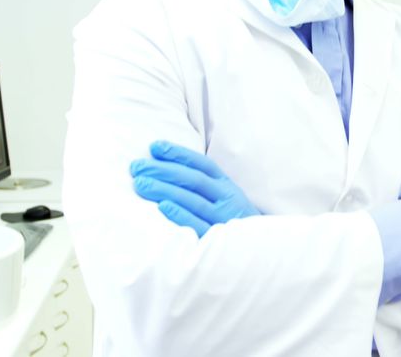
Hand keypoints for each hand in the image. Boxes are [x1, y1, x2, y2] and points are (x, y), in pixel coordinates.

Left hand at [131, 141, 259, 236]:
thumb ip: (205, 186)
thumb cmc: (234, 223)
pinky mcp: (218, 241)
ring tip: (141, 184)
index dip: (178, 154)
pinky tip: (162, 207)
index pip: (202, 165)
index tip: (155, 147)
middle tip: (137, 167)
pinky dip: (181, 215)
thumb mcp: (226, 199)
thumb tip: (166, 169)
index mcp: (227, 186)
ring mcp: (223, 219)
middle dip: (164, 170)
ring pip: (193, 200)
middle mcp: (227, 199)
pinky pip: (197, 226)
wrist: (262, 253)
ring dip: (165, 190)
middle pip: (193, 180)